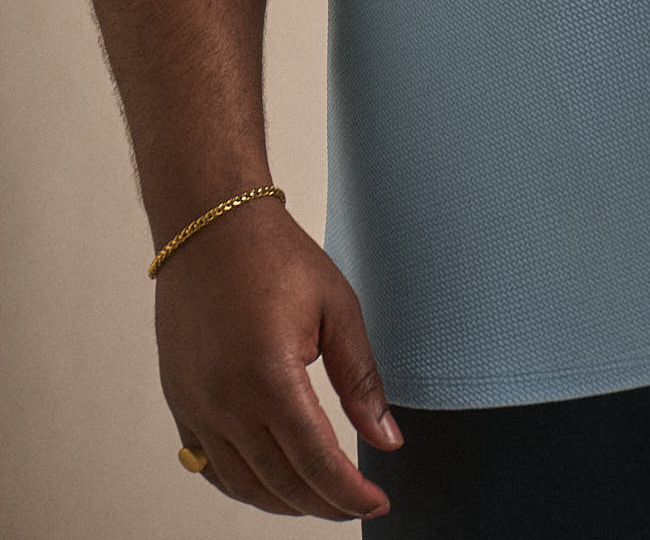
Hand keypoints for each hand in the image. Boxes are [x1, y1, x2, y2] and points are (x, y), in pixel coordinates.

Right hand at [154, 195, 401, 518]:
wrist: (209, 226)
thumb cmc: (273, 255)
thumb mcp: (337, 307)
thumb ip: (362, 379)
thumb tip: (387, 438)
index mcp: (269, 377)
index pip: (316, 462)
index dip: (349, 493)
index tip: (376, 503)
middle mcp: (226, 402)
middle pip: (280, 483)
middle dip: (324, 504)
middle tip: (356, 503)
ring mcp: (197, 406)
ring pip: (243, 484)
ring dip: (284, 502)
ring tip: (320, 498)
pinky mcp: (181, 402)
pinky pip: (209, 466)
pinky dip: (242, 485)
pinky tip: (269, 482)